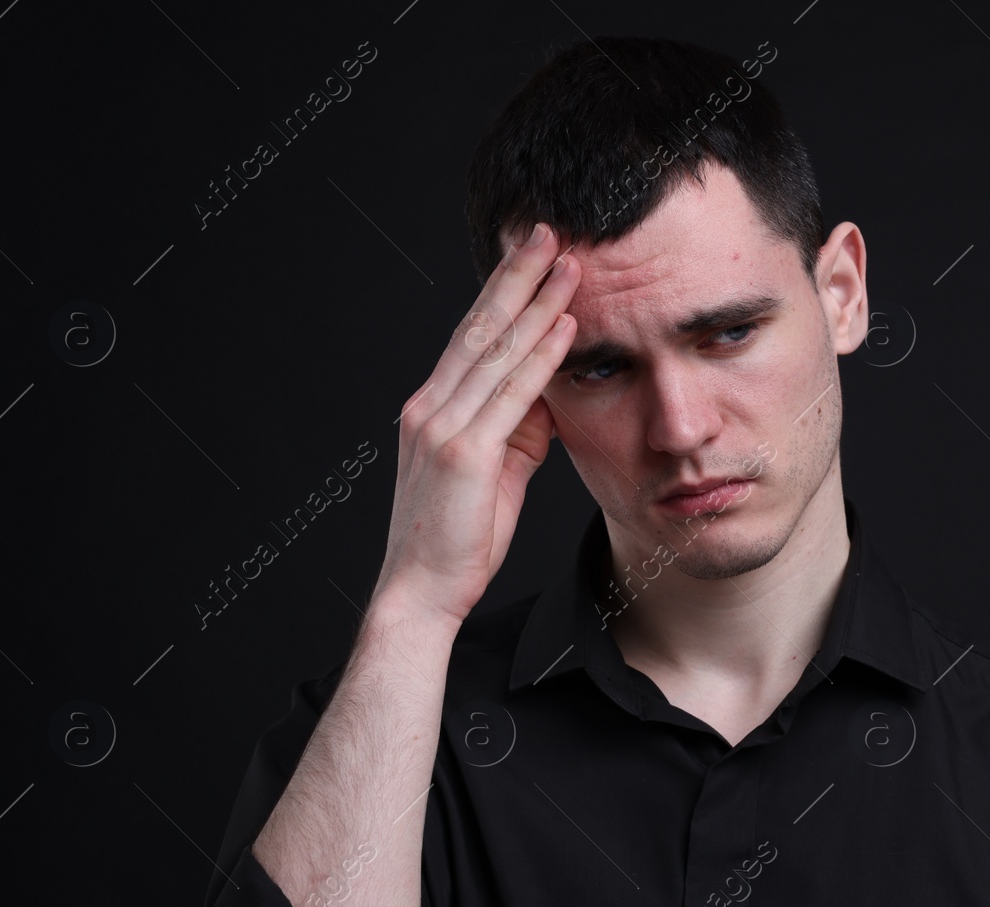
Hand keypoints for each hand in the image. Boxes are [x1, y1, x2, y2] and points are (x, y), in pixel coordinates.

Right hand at [370, 223, 579, 626]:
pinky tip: (565, 327)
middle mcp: (430, 406)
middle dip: (516, 275)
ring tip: (568, 264)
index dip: (501, 291)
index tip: (529, 255)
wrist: (421, 591)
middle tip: (548, 232)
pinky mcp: (464, 453)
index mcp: (432, 408)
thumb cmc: (458, 537)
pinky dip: (540, 357)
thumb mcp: (495, 472)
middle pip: (480, 327)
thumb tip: (548, 393)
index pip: (471, 336)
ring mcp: (444, 427)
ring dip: (537, 303)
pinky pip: (511, 395)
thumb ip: (517, 428)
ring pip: (496, 351)